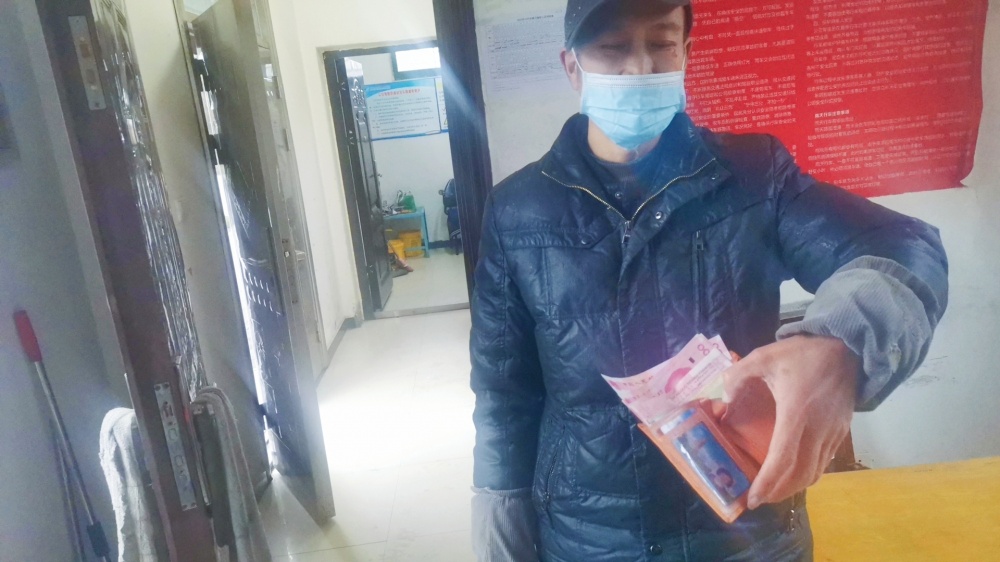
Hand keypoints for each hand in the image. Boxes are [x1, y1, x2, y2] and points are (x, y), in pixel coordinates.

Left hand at [722, 335, 859, 508]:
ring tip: (773, 490)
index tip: (752, 498)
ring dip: (794, 486)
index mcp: (796, 414)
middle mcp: (818, 430)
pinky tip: (794, 471)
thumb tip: (724, 397)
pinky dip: (808, 473)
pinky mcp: (842, 433)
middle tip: (758, 499)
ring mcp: (833, 434)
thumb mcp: (765, 356)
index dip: (767, 483)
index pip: (783, 460)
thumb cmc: (805, 354)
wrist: (848, 348)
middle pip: (800, 474)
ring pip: (815, 471)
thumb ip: (739, 374)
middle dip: (778, 492)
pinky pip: (824, 462)